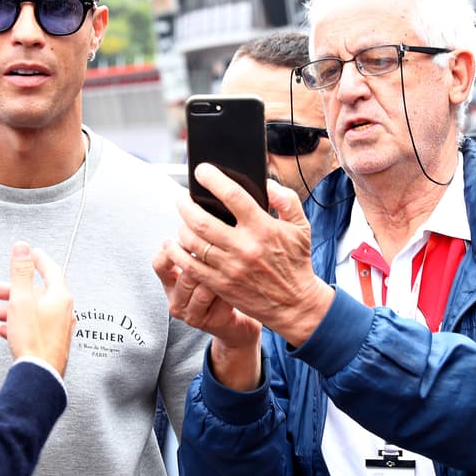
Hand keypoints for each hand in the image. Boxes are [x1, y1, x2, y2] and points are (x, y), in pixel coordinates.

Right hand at [0, 241, 73, 376]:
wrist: (39, 376)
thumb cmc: (33, 340)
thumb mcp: (21, 299)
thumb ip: (21, 272)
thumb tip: (22, 247)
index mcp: (60, 297)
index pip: (50, 269)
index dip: (37, 260)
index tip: (29, 254)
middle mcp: (63, 311)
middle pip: (35, 293)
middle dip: (11, 290)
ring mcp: (59, 328)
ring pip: (32, 311)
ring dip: (11, 309)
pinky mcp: (53, 343)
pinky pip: (34, 327)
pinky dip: (18, 323)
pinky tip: (4, 330)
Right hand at [152, 241, 260, 348]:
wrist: (237, 322)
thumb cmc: (222, 286)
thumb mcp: (205, 267)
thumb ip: (198, 248)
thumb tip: (201, 216)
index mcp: (170, 283)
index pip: (159, 263)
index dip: (171, 249)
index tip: (189, 237)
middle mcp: (176, 300)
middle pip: (185, 273)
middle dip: (207, 260)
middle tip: (225, 250)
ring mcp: (190, 315)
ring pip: (203, 288)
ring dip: (222, 276)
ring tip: (235, 266)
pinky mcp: (209, 323)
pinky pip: (221, 300)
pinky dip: (233, 288)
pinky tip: (242, 283)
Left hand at [171, 167, 334, 346]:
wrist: (295, 304)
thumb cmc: (296, 261)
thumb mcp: (301, 226)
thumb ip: (286, 199)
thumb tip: (265, 182)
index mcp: (263, 228)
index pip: (233, 196)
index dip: (213, 179)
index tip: (202, 171)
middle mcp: (244, 247)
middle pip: (202, 220)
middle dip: (185, 204)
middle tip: (181, 197)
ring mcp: (230, 267)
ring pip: (192, 242)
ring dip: (181, 226)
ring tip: (182, 219)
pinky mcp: (221, 285)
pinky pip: (190, 266)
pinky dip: (177, 253)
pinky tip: (174, 244)